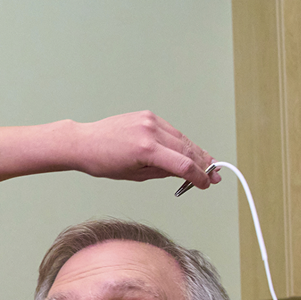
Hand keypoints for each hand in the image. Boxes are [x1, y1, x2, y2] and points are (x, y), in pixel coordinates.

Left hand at [71, 111, 219, 188]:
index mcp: (146, 149)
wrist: (85, 142)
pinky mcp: (148, 115)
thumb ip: (162, 172)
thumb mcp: (135, 175)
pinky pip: (171, 131)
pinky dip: (181, 141)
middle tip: (215, 175)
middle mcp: (150, 131)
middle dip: (203, 164)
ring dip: (196, 152)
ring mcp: (150, 120)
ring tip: (209, 164)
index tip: (207, 184)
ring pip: (182, 138)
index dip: (198, 176)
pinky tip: (190, 151)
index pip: (182, 165)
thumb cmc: (104, 162)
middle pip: (187, 149)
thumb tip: (183, 171)